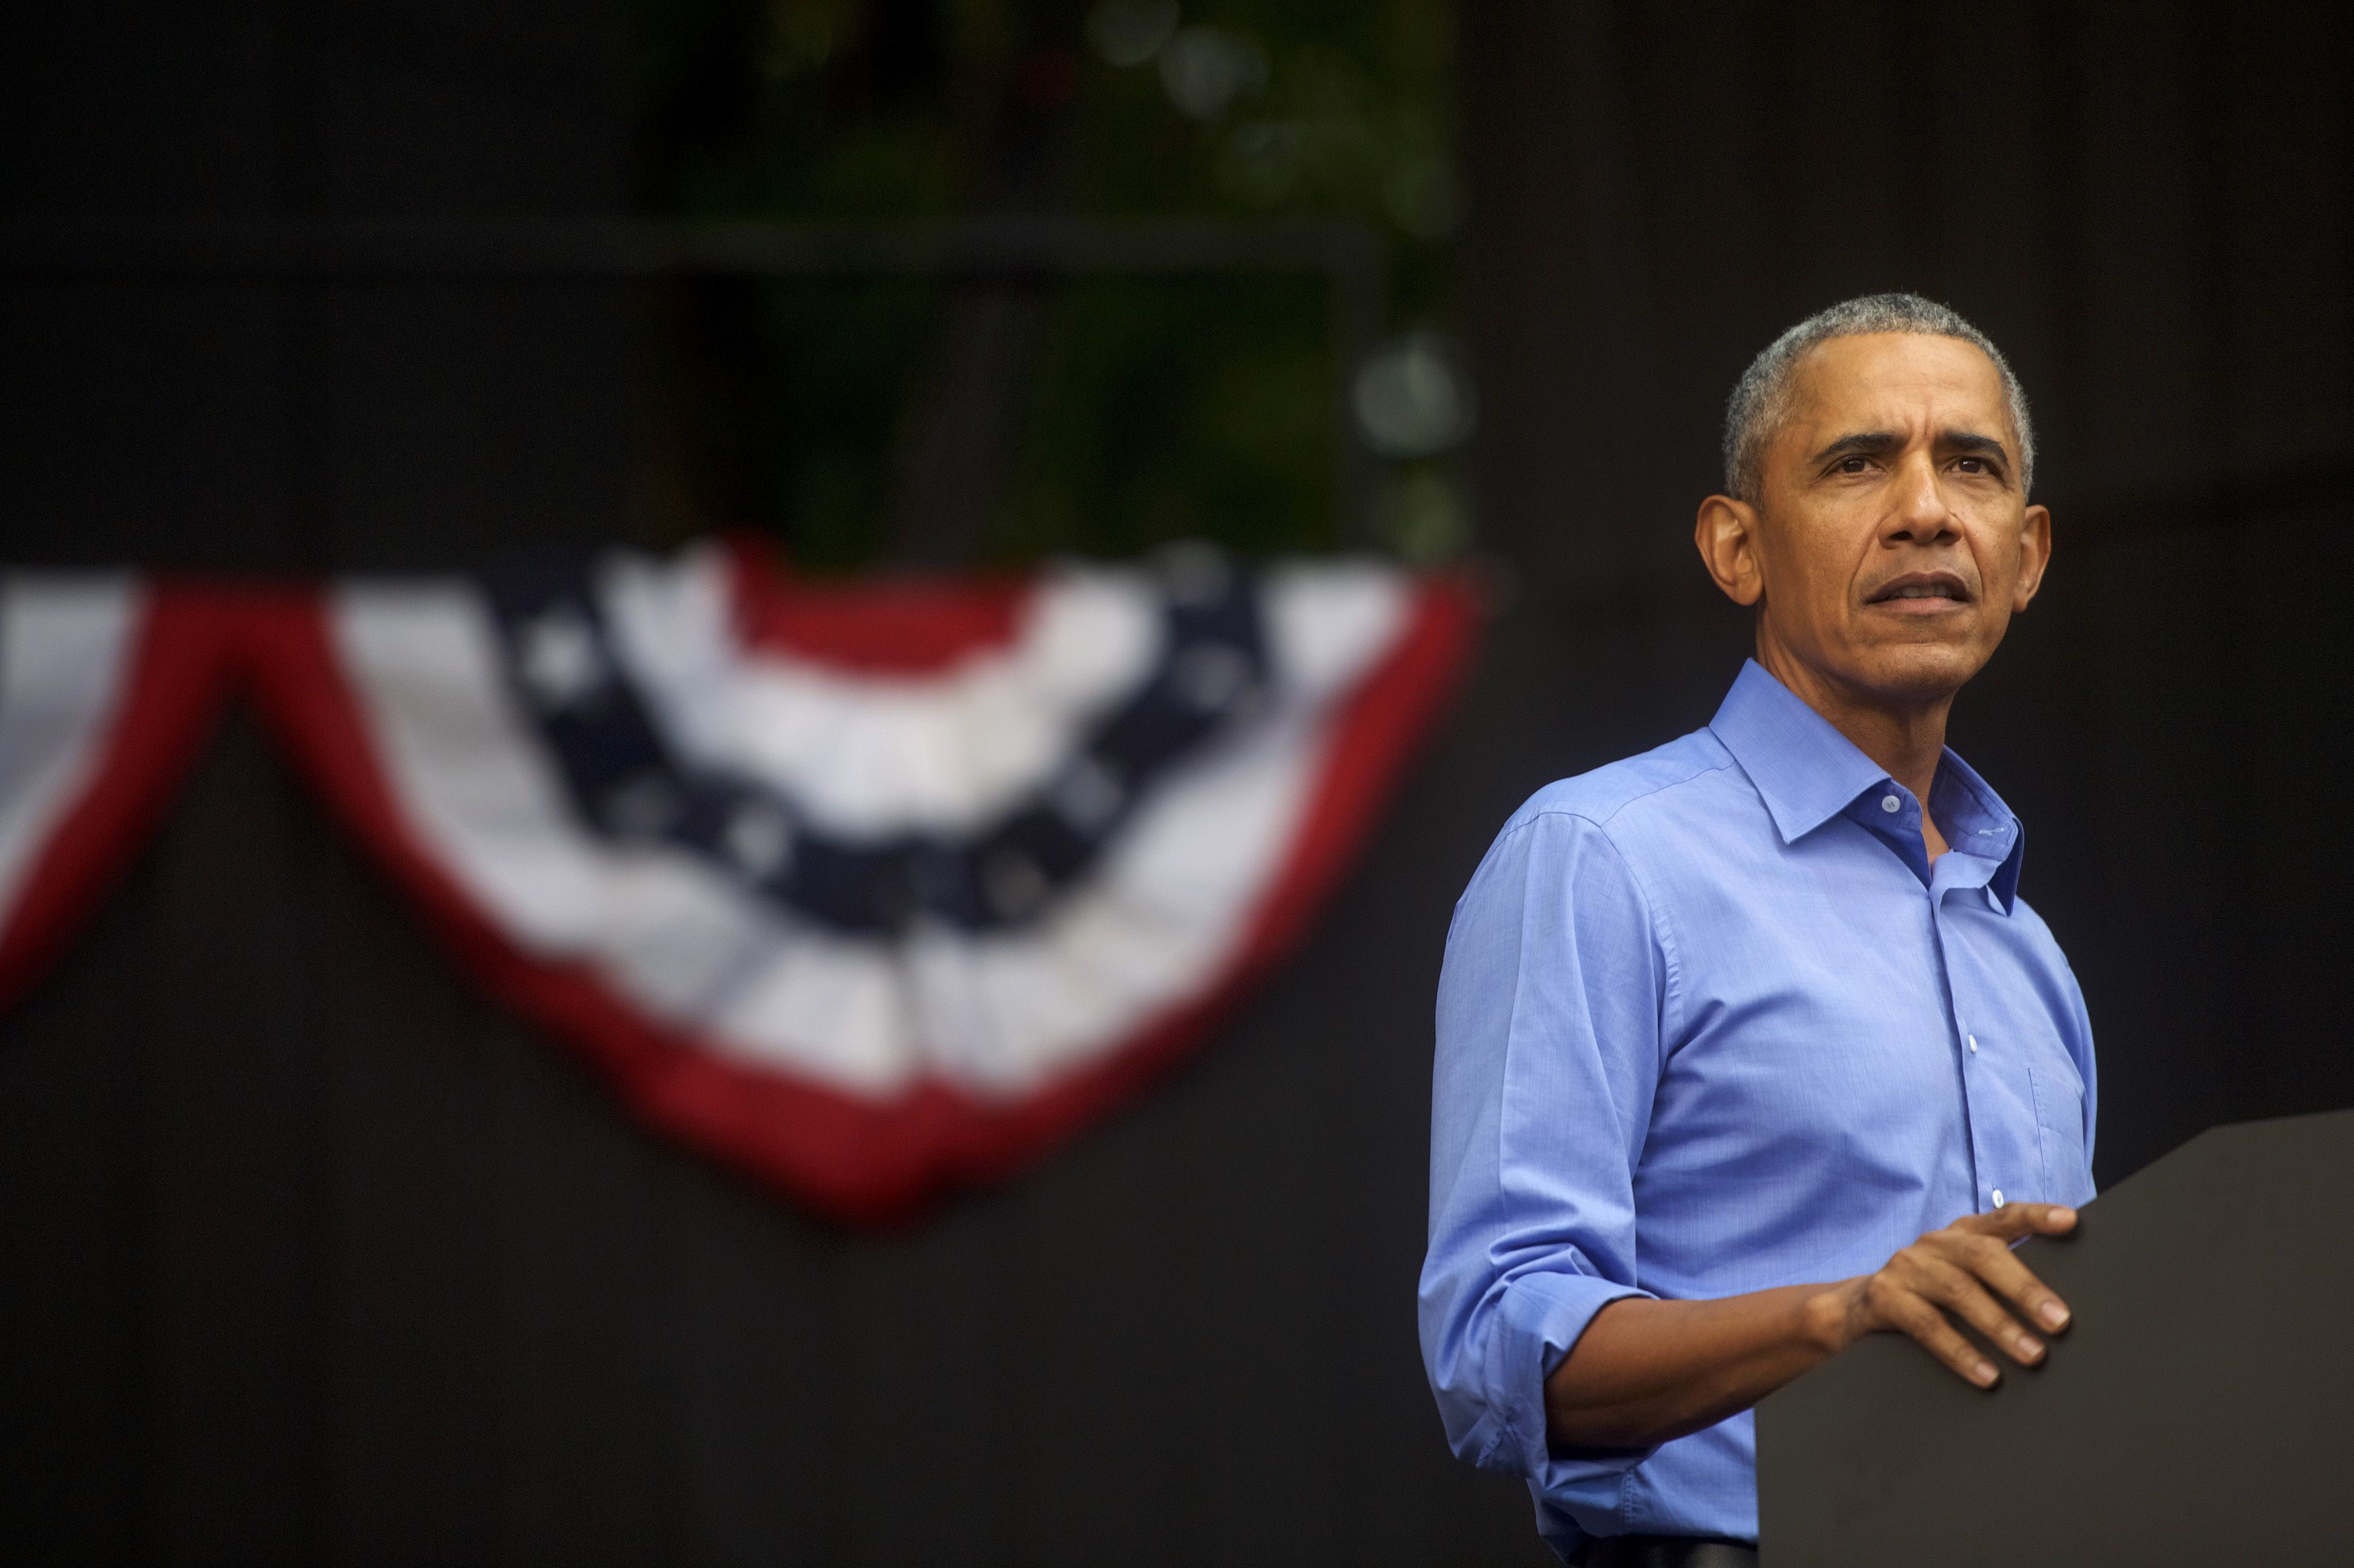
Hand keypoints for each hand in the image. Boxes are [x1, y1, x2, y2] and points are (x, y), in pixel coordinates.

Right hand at [1826, 1203, 2076, 1386]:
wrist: (1853, 1313)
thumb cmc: (1927, 1299)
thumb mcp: (1961, 1280)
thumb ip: (1998, 1282)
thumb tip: (2060, 1313)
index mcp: (1961, 1234)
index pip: (2003, 1216)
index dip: (2035, 1217)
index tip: (2070, 1221)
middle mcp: (1934, 1244)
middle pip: (1983, 1255)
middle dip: (2025, 1288)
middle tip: (2060, 1322)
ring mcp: (1906, 1267)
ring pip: (1958, 1291)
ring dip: (1999, 1325)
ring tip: (2032, 1355)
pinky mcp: (1883, 1297)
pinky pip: (1925, 1325)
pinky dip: (1959, 1351)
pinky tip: (1986, 1374)